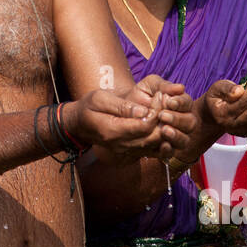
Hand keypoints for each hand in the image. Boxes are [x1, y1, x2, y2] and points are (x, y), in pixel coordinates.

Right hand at [64, 89, 195, 164]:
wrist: (79, 124)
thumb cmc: (88, 107)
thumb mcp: (100, 99)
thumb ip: (122, 106)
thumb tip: (144, 111)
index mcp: (112, 130)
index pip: (145, 125)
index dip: (157, 111)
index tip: (160, 95)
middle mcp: (121, 145)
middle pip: (153, 137)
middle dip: (165, 120)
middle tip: (167, 102)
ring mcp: (126, 150)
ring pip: (156, 144)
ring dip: (165, 128)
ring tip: (166, 109)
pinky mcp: (131, 151)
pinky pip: (152, 149)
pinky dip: (162, 137)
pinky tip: (162, 121)